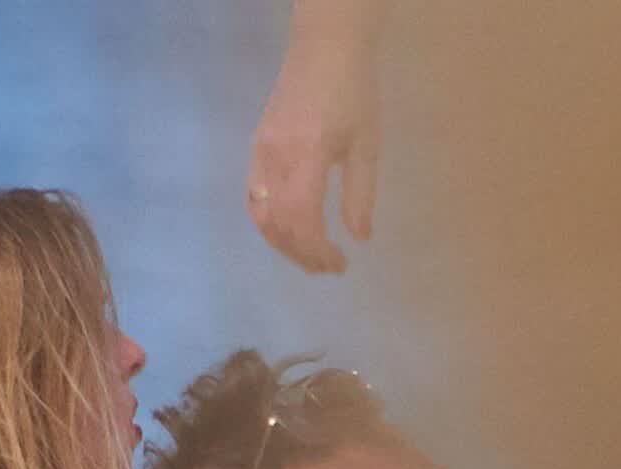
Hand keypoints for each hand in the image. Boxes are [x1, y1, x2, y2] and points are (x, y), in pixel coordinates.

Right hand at [247, 37, 380, 273]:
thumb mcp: (367, 143)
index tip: (339, 265)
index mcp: (308, 153)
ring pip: (261, 217)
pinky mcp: (255, 150)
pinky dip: (270, 224)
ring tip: (308, 256)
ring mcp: (260, 154)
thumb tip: (359, 238)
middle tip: (325, 268)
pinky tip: (288, 231)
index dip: (317, 251)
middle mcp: (276, 158)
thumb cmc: (354, 90)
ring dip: (283, 244)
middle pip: (278, 225)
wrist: (324, 47)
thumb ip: (360, 193)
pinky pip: (253, 200)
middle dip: (302, 254)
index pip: (302, 219)